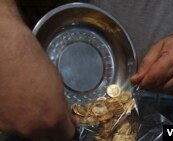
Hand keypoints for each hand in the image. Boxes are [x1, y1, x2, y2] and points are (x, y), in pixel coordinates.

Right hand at [0, 22, 75, 139]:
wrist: (4, 53)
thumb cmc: (34, 63)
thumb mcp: (58, 84)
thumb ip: (61, 106)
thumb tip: (65, 116)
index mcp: (52, 119)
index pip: (66, 135)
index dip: (68, 127)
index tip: (68, 120)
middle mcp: (32, 129)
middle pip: (48, 137)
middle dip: (52, 127)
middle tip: (51, 111)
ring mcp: (13, 127)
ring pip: (30, 133)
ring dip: (35, 123)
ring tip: (32, 103)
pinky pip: (15, 126)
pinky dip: (19, 119)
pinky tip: (19, 102)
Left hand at [131, 31, 172, 96]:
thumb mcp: (159, 47)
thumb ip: (146, 64)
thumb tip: (135, 80)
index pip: (154, 77)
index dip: (144, 82)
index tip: (138, 82)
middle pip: (161, 87)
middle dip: (151, 85)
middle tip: (149, 79)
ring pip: (169, 92)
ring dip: (161, 88)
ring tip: (163, 77)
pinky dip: (171, 90)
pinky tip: (172, 80)